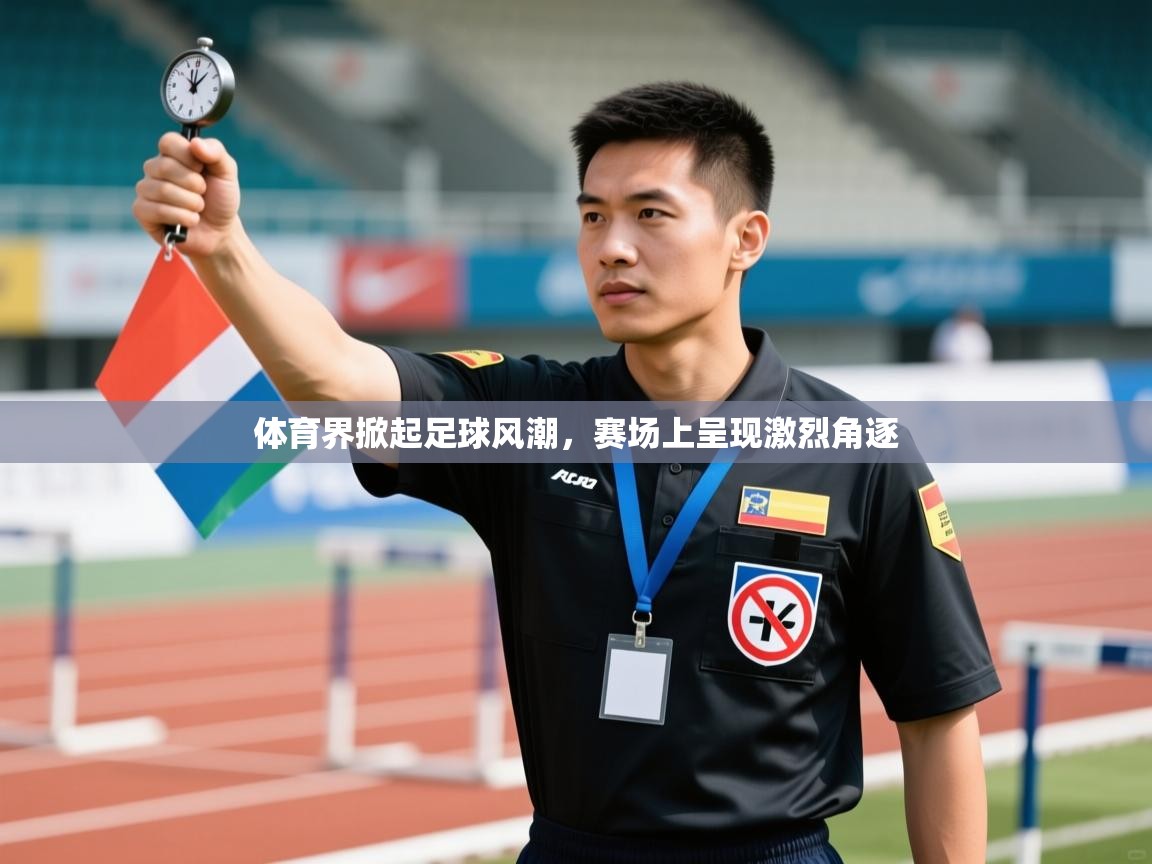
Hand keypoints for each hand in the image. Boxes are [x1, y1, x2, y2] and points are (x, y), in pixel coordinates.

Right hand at [133, 133, 241, 258]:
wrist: (219, 231)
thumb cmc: (220, 198)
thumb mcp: (227, 172)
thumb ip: (216, 152)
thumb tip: (195, 143)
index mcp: (172, 154)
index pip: (168, 142)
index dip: (188, 156)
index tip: (202, 168)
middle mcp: (155, 168)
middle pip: (165, 166)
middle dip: (194, 184)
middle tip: (203, 192)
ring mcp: (146, 189)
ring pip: (163, 190)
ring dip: (191, 203)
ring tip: (198, 208)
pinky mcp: (141, 211)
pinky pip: (157, 210)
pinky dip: (182, 217)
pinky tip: (190, 220)